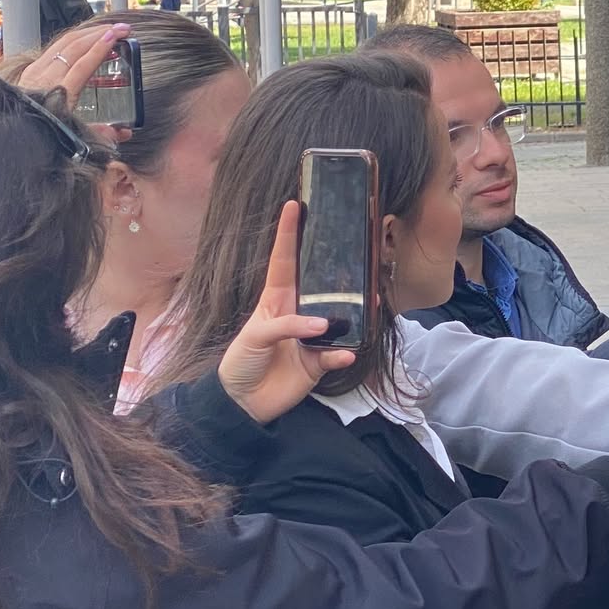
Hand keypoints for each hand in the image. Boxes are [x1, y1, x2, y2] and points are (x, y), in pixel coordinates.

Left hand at [14, 21, 134, 141]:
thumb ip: (100, 133)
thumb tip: (123, 132)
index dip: (101, 48)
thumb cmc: (38, 132)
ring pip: (64, 42)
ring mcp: (36, 70)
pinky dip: (73, 40)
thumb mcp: (73, 137)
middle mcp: (45, 77)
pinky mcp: (30, 69)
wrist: (10, 132)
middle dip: (99, 33)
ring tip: (107, 29)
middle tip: (121, 28)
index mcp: (59, 93)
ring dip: (87, 33)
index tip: (117, 36)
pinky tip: (84, 39)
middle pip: (75, 47)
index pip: (84, 64)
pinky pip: (55, 47)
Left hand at [219, 201, 356, 422]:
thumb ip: (285, 326)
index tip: (294, 205)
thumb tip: (322, 325)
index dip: (288, 233)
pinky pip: (338, 354)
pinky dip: (343, 354)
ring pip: (339, 318)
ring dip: (352, 313)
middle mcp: (297, 313)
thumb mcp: (254, 336)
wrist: (243, 403)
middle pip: (320, 284)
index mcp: (275, 300)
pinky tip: (345, 354)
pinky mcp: (319, 363)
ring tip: (368, 300)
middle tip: (350, 242)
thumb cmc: (240, 362)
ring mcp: (311, 338)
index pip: (283, 260)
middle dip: (334, 264)